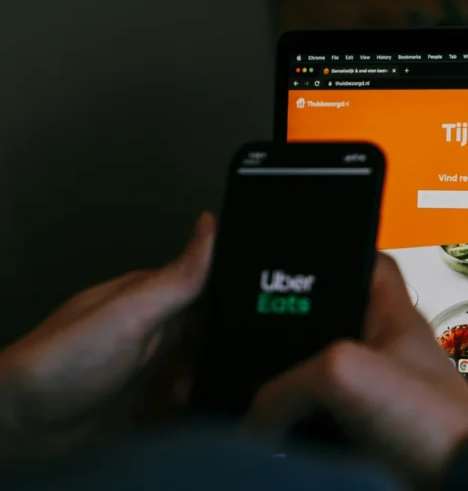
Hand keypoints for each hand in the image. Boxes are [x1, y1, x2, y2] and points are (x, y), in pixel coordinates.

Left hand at [0, 213, 214, 457]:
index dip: (237, 298)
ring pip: (204, 368)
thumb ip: (178, 277)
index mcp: (150, 295)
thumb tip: (212, 224)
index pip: (210, 285)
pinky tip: (184, 410)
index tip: (261, 312)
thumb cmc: (66, 361)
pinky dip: (193, 405)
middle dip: (227, 348)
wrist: (23, 425)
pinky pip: (188, 402)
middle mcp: (154, 328)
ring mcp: (150, 367)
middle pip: (212, 331)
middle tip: (227, 363)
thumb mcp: (130, 313)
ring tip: (189, 392)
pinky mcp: (146, 403)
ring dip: (207, 381)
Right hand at [244, 253, 467, 487]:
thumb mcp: (346, 376)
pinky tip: (284, 437)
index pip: (370, 264)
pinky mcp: (372, 435)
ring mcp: (382, 394)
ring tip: (264, 397)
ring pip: (325, 380)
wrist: (460, 484)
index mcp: (395, 317)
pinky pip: (328, 423)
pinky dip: (305, 431)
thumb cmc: (438, 423)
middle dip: (297, 336)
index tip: (300, 262)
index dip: (336, 254)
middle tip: (265, 343)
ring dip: (296, 391)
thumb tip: (256, 414)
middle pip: (333, 326)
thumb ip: (288, 383)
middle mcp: (390, 351)